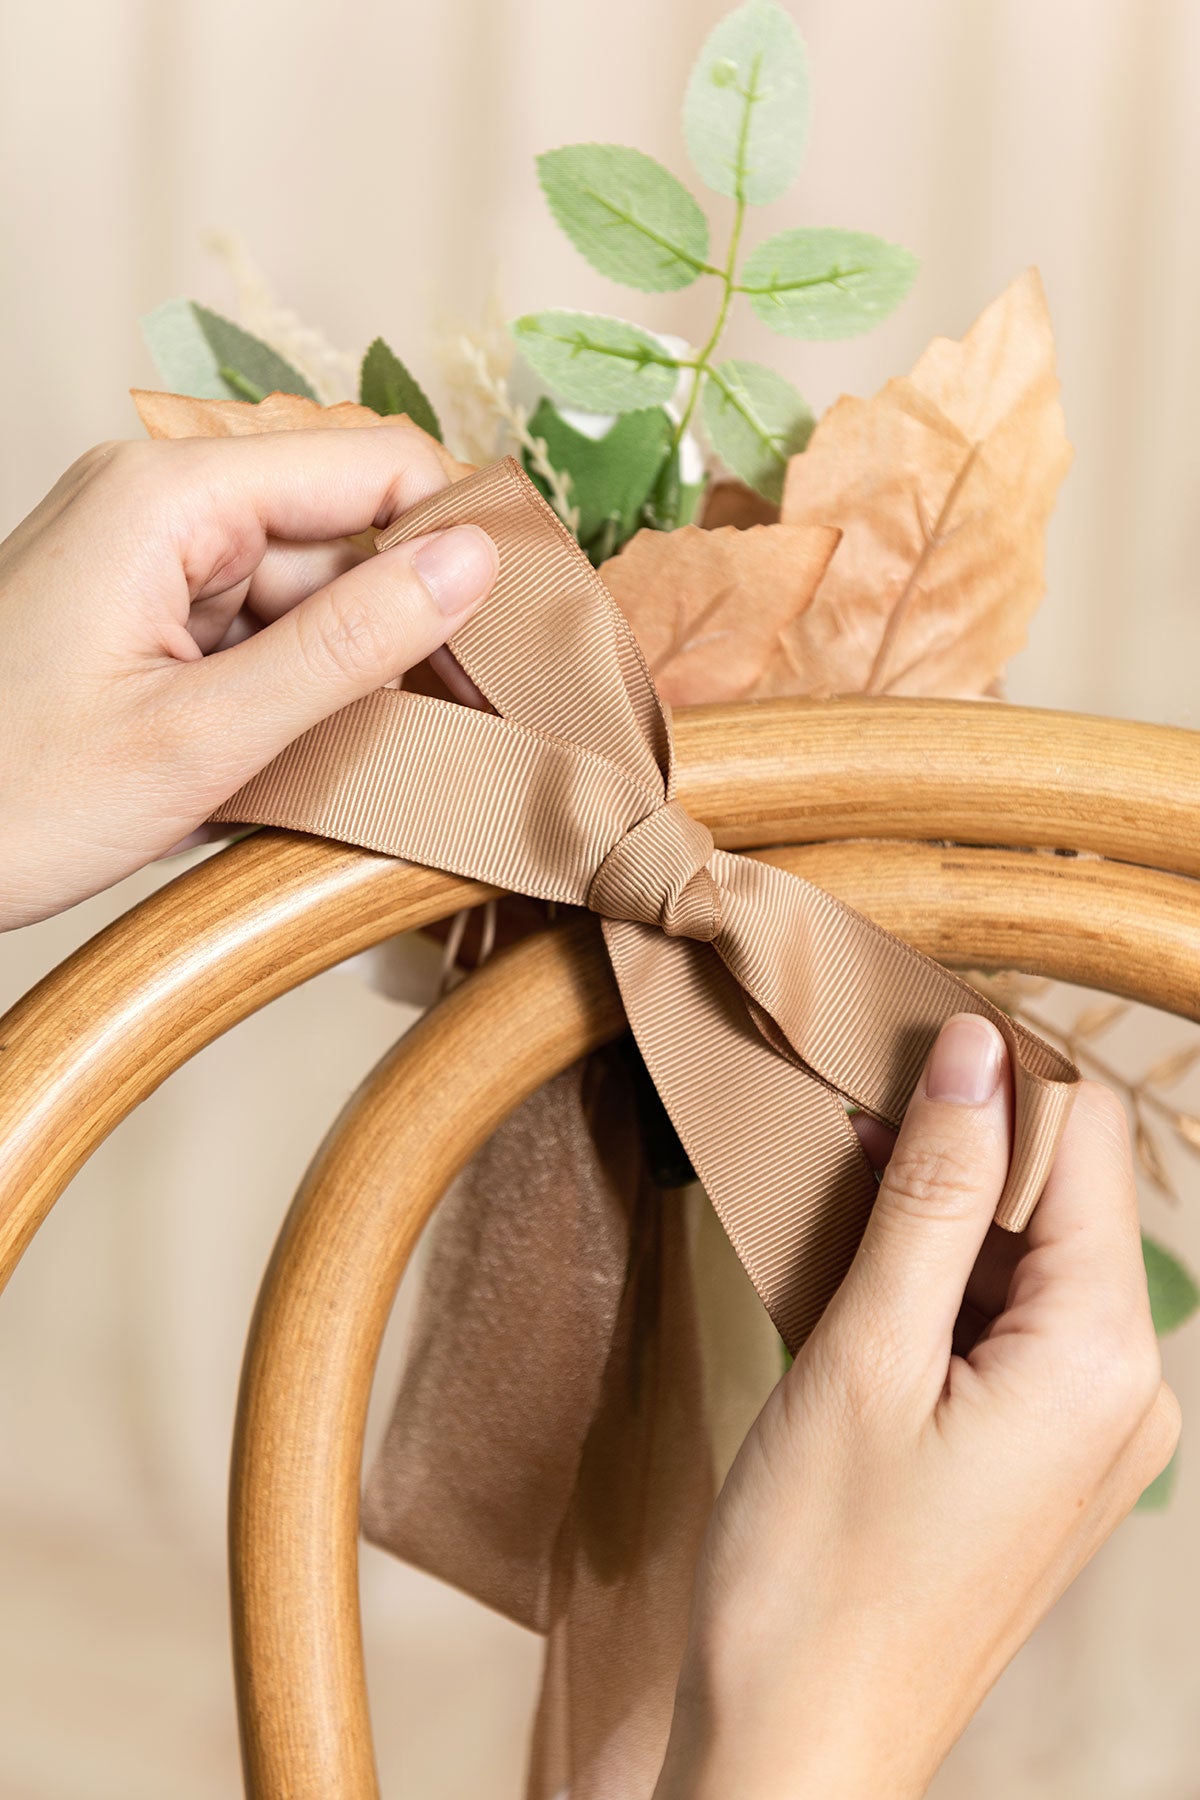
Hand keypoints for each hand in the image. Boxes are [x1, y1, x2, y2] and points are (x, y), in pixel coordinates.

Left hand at [0, 426, 497, 928]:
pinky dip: (293, 691)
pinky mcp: (143, 609)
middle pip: (346, 534)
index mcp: (172, 497)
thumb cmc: (11, 798)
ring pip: (309, 589)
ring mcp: (148, 556)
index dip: (457, 541)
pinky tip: (292, 761)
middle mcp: (162, 502)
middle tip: (456, 731)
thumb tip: (473, 561)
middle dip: (404, 627)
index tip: (514, 639)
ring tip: (351, 766)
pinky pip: (258, 628)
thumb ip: (350, 642)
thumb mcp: (205, 736)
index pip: (375, 465)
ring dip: (348, 673)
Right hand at [656, 1014, 1178, 1799]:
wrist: (796, 1749)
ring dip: (930, 1213)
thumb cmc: (815, 1574)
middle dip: (954, 1143)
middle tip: (841, 1121)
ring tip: (832, 1206)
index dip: (990, 1072)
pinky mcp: (1036, 1455)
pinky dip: (930, 1282)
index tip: (887, 1038)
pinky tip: (849, 1278)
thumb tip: (972, 1053)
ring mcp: (1085, 1429)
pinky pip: (1001, 1322)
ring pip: (1021, 1255)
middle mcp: (1122, 1387)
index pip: (1083, 1139)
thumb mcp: (863, 1356)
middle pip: (1057, 1193)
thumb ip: (929, 1195)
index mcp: (1100, 1357)